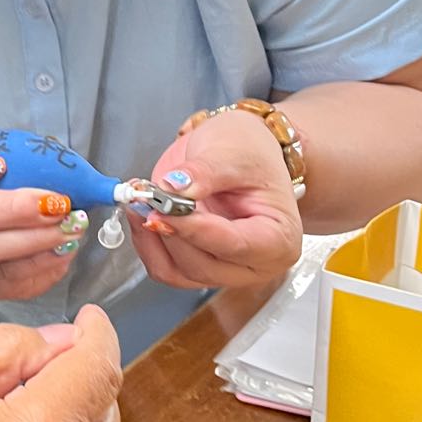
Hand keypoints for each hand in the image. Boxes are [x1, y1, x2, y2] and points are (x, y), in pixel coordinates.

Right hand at [0, 146, 89, 301]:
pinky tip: (68, 247)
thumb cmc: (7, 191)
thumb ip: (23, 157)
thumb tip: (64, 163)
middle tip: (56, 201)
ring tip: (72, 225)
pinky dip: (45, 262)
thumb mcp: (7, 163)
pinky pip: (14, 277)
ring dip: (36, 238)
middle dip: (12, 208)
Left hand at [131, 110, 301, 290]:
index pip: (235, 245)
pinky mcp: (198, 264)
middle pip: (203, 266)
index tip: (165, 209)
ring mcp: (226, 268)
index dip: (196, 230)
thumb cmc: (252, 152)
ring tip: (141, 201)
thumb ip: (204, 173)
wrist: (241, 149)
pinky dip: (147, 244)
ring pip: (179, 272)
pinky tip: (141, 214)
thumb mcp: (232, 151)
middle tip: (148, 198)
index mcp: (279, 238)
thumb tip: (173, 188)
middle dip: (170, 232)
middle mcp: (256, 262)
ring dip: (152, 240)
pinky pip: (165, 268)